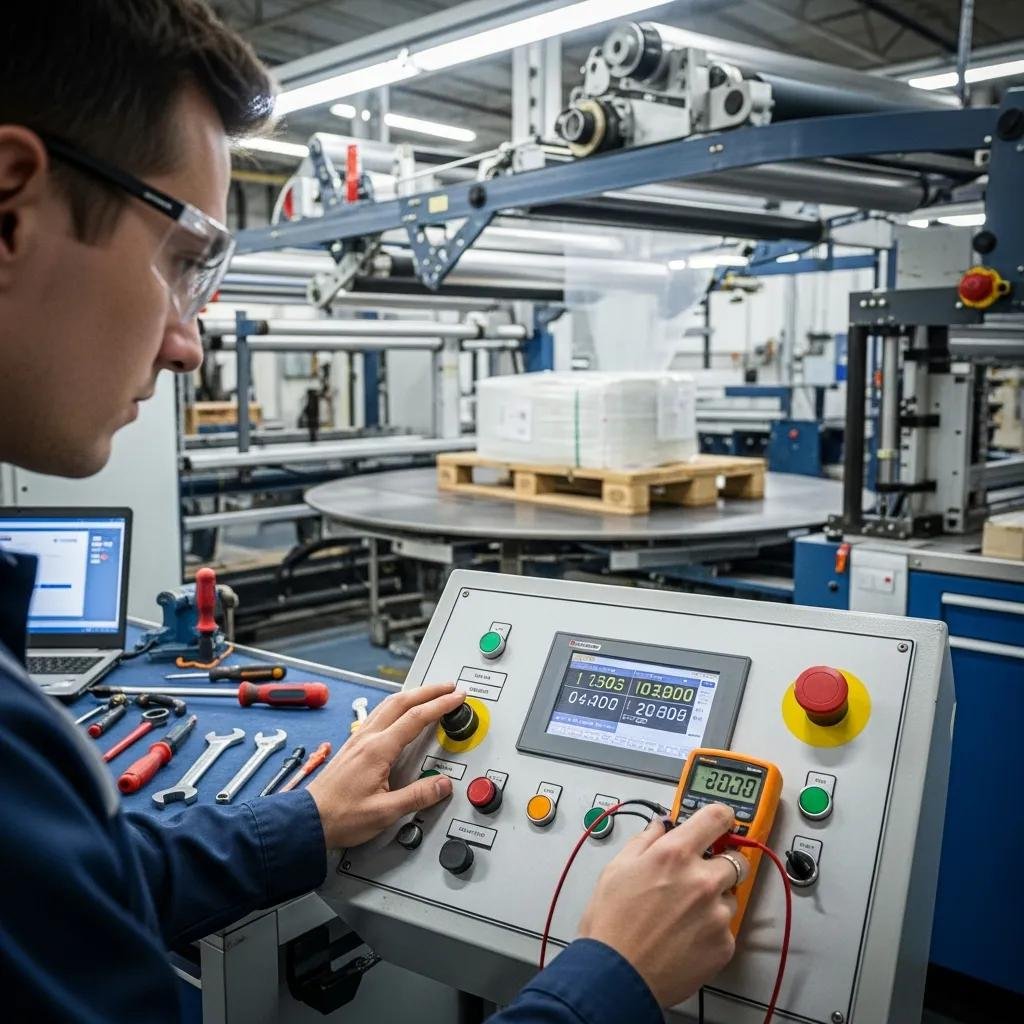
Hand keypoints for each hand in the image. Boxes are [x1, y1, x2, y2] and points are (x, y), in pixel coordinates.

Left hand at [307, 682, 464, 848]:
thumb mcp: (385, 812)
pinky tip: (398, 710)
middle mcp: (367, 739)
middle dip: (428, 690)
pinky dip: (396, 705)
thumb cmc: (340, 817)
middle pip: (401, 702)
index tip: (457, 697)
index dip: (440, 704)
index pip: (415, 718)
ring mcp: (358, 740)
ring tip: (428, 692)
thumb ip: (417, 796)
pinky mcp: (353, 746)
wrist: (308, 820)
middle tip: (448, 686)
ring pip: (388, 705)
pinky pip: (378, 715)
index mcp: (377, 750)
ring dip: (412, 695)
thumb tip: (442, 784)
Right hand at [577, 803, 741, 1007]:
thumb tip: (660, 827)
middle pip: (736, 859)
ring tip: (684, 913)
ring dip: (715, 898)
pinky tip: (686, 935)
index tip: (719, 823)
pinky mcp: (724, 945)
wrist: (616, 976)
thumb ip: (645, 840)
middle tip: (698, 875)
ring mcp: (717, 914)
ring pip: (730, 895)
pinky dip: (712, 928)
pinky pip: (726, 927)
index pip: (718, 817)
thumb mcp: (617, 868)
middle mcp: (702, 880)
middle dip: (720, 863)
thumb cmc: (611, 923)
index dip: (720, 817)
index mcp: (675, 854)